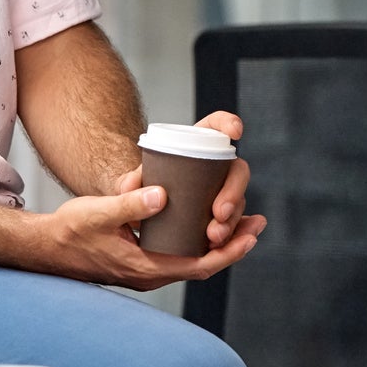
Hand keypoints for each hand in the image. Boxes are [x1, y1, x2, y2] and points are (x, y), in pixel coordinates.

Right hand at [38, 184, 265, 290]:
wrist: (46, 249)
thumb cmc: (70, 232)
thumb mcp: (99, 213)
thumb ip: (129, 205)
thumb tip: (163, 195)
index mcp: (145, 268)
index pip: (199, 265)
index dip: (229, 252)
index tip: (250, 235)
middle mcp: (150, 274)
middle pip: (203, 264)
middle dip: (233, 245)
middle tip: (257, 223)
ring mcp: (147, 270)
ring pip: (193, 260)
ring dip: (219, 243)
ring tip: (244, 222)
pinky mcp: (142, 262)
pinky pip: (180, 254)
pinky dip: (198, 241)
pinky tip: (208, 223)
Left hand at [112, 111, 260, 250]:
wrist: (137, 218)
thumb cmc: (136, 193)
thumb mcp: (128, 188)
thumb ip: (127, 186)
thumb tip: (134, 187)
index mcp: (194, 147)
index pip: (215, 127)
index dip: (229, 123)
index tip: (236, 133)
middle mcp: (213, 168)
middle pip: (236, 170)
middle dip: (234, 192)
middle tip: (219, 213)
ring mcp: (219, 192)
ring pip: (238, 201)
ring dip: (233, 219)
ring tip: (214, 235)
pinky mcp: (220, 217)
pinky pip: (236, 224)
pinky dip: (237, 233)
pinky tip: (232, 243)